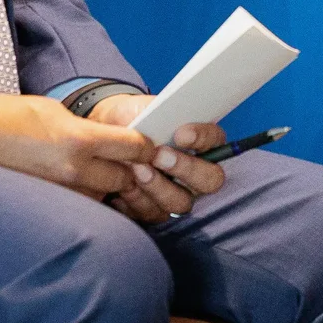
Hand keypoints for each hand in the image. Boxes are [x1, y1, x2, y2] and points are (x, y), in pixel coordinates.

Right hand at [0, 93, 157, 200]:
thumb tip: (111, 143)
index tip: (148, 146)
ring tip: (96, 171)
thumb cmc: (13, 117)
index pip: (133, 148)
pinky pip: (79, 204)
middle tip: (127, 162)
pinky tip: (75, 183)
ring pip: (104, 195)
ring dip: (106, 186)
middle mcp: (74, 170)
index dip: (146, 147)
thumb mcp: (58, 112)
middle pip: (125, 178)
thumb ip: (88, 131)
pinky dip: (83, 196)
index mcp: (80, 140)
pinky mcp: (47, 204)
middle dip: (130, 170)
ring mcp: (61, 191)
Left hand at [85, 94, 228, 222]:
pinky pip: (152, 214)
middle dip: (186, 168)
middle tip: (159, 155)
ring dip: (158, 187)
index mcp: (203, 141)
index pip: (215, 140)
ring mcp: (179, 195)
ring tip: (137, 169)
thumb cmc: (133, 119)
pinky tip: (123, 189)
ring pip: (181, 203)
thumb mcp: (144, 108)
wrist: (107, 135)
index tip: (182, 134)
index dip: (202, 138)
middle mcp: (198, 173)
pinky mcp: (156, 211)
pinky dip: (136, 201)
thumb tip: (162, 123)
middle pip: (210, 180)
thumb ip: (158, 114)